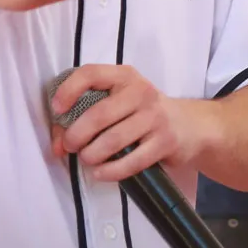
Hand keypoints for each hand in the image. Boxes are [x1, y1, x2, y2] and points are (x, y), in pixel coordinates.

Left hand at [49, 63, 208, 182]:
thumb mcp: (120, 103)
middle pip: (98, 114)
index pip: (91, 73)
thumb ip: (84, 117)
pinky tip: (101, 173)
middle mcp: (141, 92)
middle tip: (71, 146)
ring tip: (87, 160)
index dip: (69, 90)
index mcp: (125, 76)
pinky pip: (131, 161)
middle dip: (76, 136)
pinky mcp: (165, 141)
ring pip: (113, 140)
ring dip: (91, 156)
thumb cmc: (143, 114)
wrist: (190, 126)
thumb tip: (57, 146)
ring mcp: (155, 117)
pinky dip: (110, 171)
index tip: (56, 110)